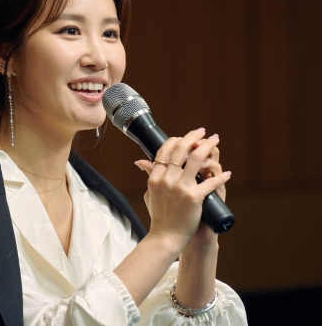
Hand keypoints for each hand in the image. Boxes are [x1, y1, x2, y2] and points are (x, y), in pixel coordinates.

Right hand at [135, 128, 230, 253]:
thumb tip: (140, 162)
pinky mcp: (194, 197)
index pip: (165, 150)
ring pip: (197, 159)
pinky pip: (210, 182)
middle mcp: (167, 179)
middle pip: (181, 149)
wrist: (166, 236)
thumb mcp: (150, 193)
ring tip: (215, 140)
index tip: (186, 137)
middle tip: (203, 132)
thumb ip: (148, 175)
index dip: (176, 140)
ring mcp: (180, 187)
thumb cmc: (159, 216)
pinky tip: (227, 174)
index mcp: (156, 177)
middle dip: (193, 136)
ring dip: (208, 146)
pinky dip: (220, 176)